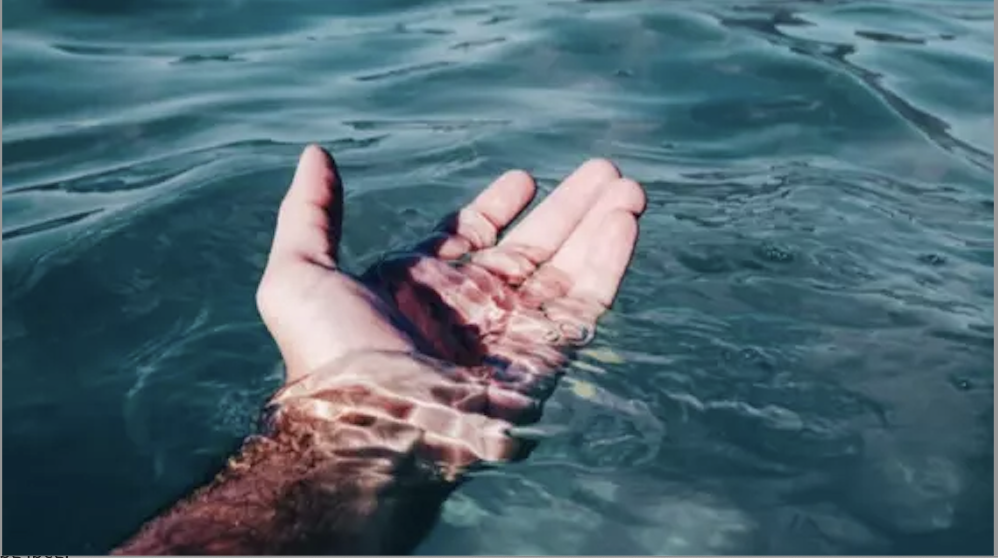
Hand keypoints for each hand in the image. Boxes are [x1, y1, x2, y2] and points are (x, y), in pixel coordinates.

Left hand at [255, 145, 645, 469]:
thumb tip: (317, 154)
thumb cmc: (330, 357)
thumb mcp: (300, 273)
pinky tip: (625, 222)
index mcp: (425, 284)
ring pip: (567, 270)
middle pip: (534, 246)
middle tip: (606, 172)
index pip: (474, 236)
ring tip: (628, 189)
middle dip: (569, 208)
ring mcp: (510, 333)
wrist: (369, 429)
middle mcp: (473, 306)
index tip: (525, 179)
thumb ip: (312, 212)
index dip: (499, 206)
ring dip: (600, 226)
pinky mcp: (542, 360)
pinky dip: (609, 262)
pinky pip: (584, 304)